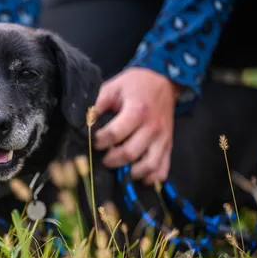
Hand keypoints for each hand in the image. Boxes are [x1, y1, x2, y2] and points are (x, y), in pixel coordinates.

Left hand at [94, 67, 179, 184]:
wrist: (164, 80)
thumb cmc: (135, 84)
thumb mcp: (113, 87)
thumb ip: (98, 105)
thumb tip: (86, 123)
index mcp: (137, 111)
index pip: (114, 134)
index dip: (100, 141)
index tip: (95, 141)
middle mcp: (152, 127)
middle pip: (129, 153)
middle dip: (111, 159)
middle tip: (104, 157)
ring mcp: (163, 138)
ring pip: (148, 165)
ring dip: (131, 172)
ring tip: (120, 168)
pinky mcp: (169, 144)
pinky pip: (163, 168)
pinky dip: (152, 177)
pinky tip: (140, 176)